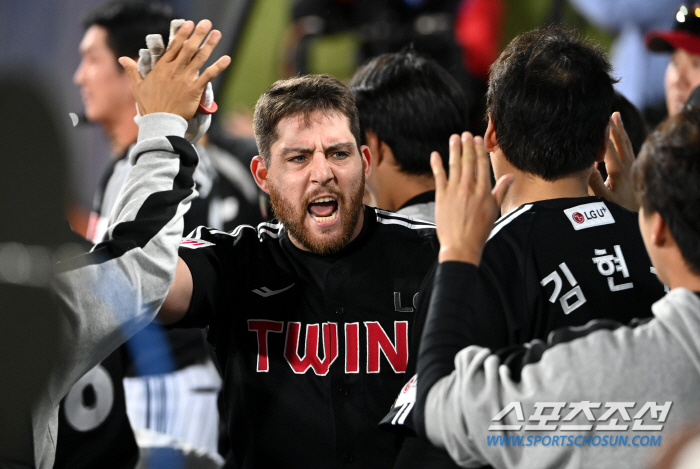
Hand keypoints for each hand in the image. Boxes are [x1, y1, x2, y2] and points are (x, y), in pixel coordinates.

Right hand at [118, 19, 229, 120]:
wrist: (160, 122)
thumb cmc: (149, 106)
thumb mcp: (138, 86)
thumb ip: (133, 70)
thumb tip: (123, 58)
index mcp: (162, 68)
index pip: (174, 47)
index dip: (182, 34)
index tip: (189, 24)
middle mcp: (174, 70)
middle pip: (188, 48)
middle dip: (198, 34)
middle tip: (206, 23)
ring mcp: (186, 79)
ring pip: (199, 58)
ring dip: (209, 45)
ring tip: (217, 34)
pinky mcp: (195, 89)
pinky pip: (209, 75)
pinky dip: (218, 67)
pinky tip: (227, 58)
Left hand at [432, 132, 512, 264]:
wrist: (461, 246)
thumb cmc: (479, 231)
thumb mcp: (494, 210)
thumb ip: (500, 191)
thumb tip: (510, 177)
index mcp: (483, 191)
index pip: (482, 165)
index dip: (479, 150)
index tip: (477, 139)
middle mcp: (469, 188)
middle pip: (468, 162)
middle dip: (467, 146)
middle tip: (465, 134)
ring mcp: (454, 191)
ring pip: (455, 166)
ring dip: (454, 150)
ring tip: (454, 138)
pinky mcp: (441, 197)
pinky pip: (439, 177)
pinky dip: (437, 165)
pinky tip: (435, 154)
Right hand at [588, 112, 638, 210]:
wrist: (637, 218)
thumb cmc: (617, 210)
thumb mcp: (602, 200)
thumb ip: (594, 184)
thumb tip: (587, 166)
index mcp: (619, 171)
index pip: (609, 148)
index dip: (603, 135)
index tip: (598, 121)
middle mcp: (628, 166)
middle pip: (621, 142)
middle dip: (614, 127)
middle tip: (609, 113)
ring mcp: (632, 168)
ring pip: (626, 144)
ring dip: (620, 130)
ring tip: (616, 116)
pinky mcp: (634, 171)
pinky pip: (629, 150)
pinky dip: (624, 141)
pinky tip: (621, 138)